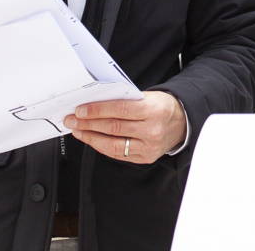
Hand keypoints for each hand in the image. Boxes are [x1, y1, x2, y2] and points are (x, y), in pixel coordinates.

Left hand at [65, 91, 186, 164]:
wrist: (182, 123)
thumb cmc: (161, 107)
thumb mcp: (147, 97)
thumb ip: (124, 100)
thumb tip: (95, 103)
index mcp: (153, 111)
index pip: (120, 110)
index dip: (97, 110)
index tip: (80, 110)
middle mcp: (152, 131)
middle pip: (113, 127)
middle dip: (88, 123)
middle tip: (72, 119)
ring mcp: (149, 147)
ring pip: (113, 144)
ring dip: (91, 137)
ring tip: (78, 130)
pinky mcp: (145, 158)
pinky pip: (118, 154)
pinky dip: (101, 146)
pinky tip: (92, 139)